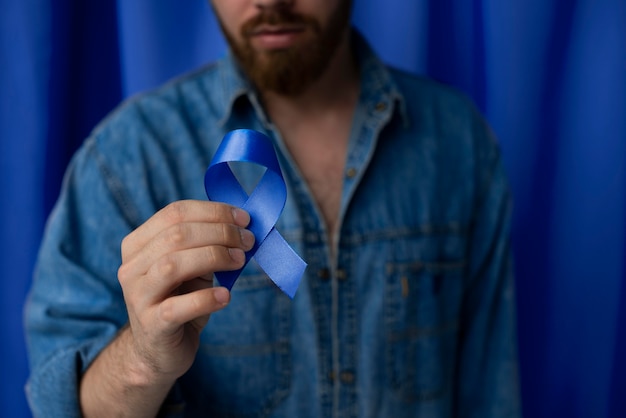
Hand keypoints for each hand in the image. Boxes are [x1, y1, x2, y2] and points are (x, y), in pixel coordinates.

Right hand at [117, 200, 253, 384]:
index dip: (213, 212)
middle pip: (176, 235)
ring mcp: (138, 296)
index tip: (244, 218)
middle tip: (248, 241)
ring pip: (173, 265)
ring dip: (214, 257)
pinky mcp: (152, 326)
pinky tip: (226, 296)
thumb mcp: (192, 266)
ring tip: (239, 262)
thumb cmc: (180, 299)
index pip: (175, 213)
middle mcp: (132, 267)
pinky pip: (178, 307)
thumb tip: (243, 225)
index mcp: (138, 243)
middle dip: (220, 233)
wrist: (159, 350)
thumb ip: (207, 244)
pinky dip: (207, 298)